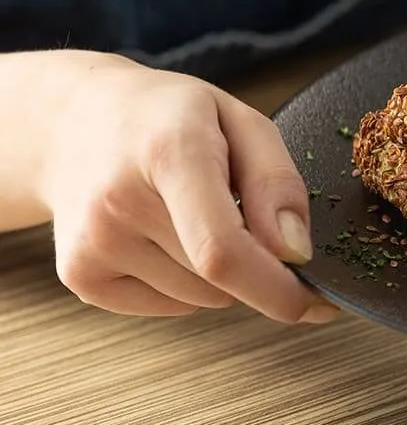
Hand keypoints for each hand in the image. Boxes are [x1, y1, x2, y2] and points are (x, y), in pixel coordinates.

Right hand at [38, 51, 336, 322]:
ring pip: (200, 298)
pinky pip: (168, 305)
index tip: (316, 302)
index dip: (275, 289)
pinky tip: (164, 235)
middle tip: (251, 224)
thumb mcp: (241, 122)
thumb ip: (276, 182)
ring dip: (220, 274)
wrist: (73, 121)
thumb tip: (296, 252)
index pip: (223, 249)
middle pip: (220, 279)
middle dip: (259, 270)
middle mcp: (120, 202)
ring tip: (194, 215)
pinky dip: (186, 284)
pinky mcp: (80, 275)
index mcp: (169, 153)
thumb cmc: (169, 118)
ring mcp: (92, 243)